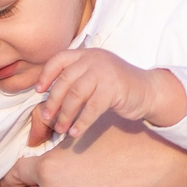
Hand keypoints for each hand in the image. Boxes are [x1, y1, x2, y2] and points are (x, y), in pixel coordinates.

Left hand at [29, 49, 184, 144]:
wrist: (148, 91)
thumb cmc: (118, 87)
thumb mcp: (96, 75)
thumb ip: (76, 79)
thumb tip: (49, 98)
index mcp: (87, 54)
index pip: (59, 60)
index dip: (46, 75)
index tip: (39, 92)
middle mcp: (94, 59)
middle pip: (65, 80)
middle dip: (54, 101)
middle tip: (46, 118)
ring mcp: (105, 72)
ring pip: (76, 95)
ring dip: (65, 114)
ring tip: (61, 129)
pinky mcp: (114, 89)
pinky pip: (92, 108)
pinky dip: (82, 122)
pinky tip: (76, 132)